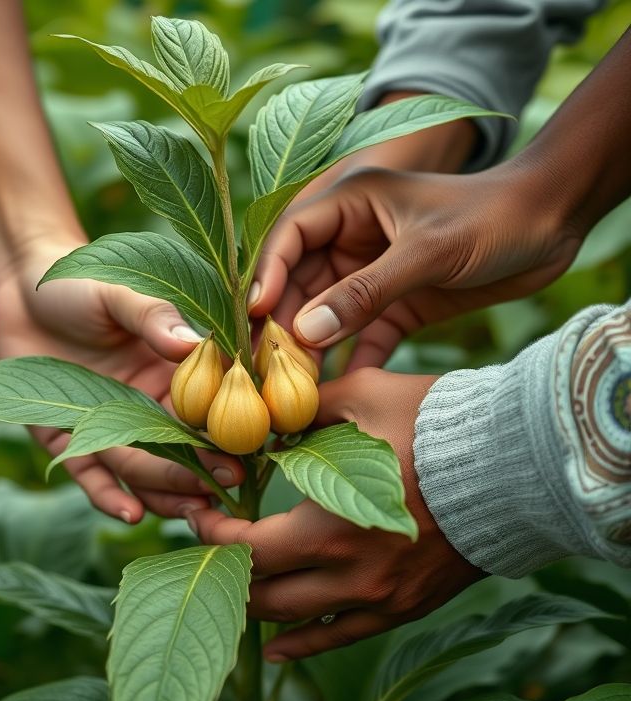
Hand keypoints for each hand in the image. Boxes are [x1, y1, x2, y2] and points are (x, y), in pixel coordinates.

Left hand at [0, 237, 242, 522]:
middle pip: (177, 448)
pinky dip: (107, 496)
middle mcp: (144, 406)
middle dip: (199, 469)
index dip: (222, 431)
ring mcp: (106, 427)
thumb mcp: (118, 292)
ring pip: (141, 469)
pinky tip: (129, 515)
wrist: (21, 286)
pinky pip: (90, 474)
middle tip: (223, 488)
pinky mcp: (66, 439)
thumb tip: (194, 343)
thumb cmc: (79, 283)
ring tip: (188, 513)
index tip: (244, 449)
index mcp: (169, 374)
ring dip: (165, 492)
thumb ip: (154, 316)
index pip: (203, 409)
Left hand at [186, 368, 483, 660]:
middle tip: (213, 547)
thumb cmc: (435, 424)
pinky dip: (302, 644)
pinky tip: (276, 647)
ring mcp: (379, 597)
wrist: (514, 463)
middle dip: (227, 569)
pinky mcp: (404, 606)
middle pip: (263, 592)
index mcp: (330, 524)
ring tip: (233, 591)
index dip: (214, 534)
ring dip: (257, 606)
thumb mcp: (360, 397)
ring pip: (295, 623)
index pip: (248, 547)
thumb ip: (303, 411)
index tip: (200, 516)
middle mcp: (349, 574)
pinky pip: (341, 637)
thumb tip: (267, 421)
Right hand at [251, 163, 581, 367]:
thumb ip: (366, 291)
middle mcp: (353, 239)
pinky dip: (353, 359)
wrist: (552, 224)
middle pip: (302, 283)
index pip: (291, 237)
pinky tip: (338, 390)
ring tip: (294, 387)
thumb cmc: (491, 218)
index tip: (254, 317)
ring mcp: (374, 273)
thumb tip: (307, 333)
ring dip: (314, 349)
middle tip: (267, 367)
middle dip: (284, 323)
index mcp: (351, 203)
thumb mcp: (426, 251)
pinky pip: (365, 335)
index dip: (268, 275)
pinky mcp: (398, 303)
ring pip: (329, 314)